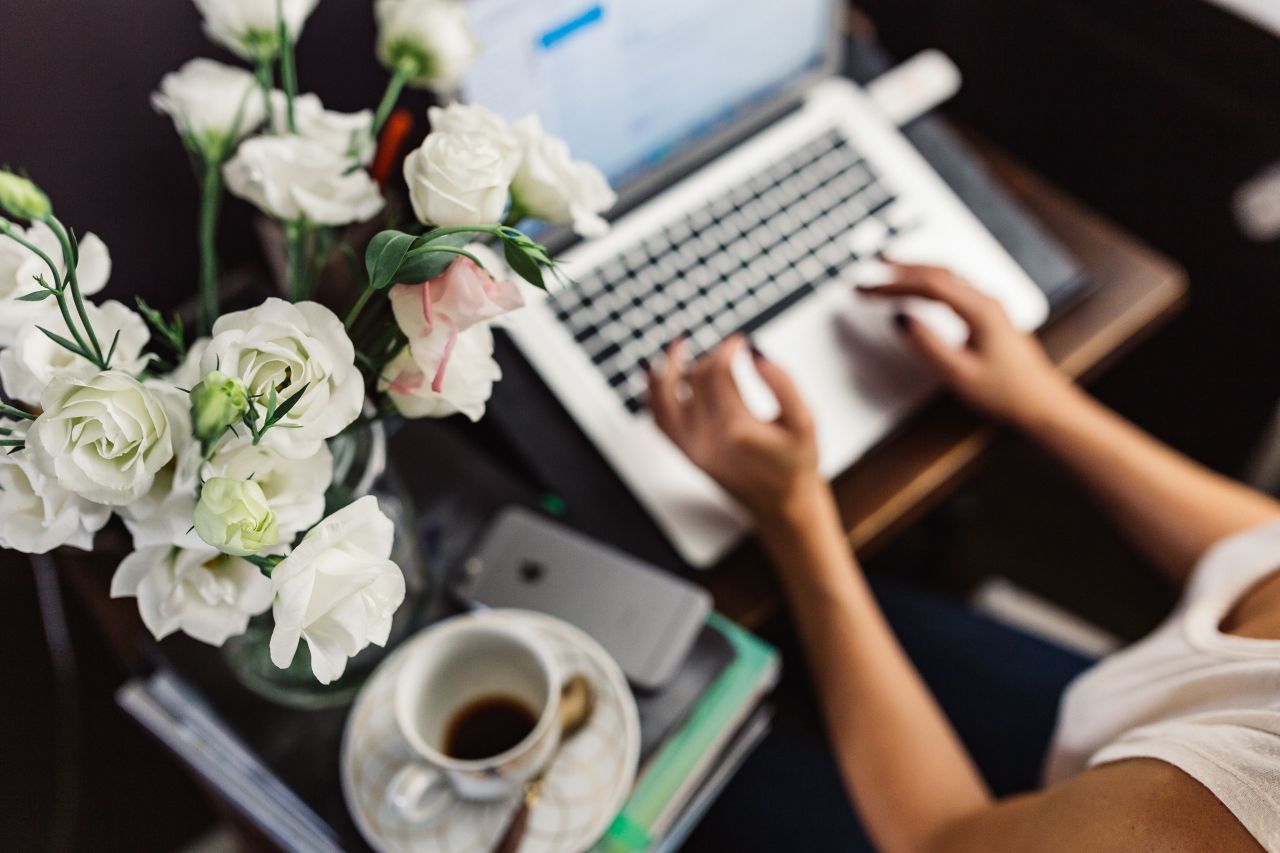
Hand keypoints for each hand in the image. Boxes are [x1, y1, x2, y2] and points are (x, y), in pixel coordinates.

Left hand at [648, 335, 823, 523]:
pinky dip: (654, 396)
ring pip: (664, 397)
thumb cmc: (796, 462)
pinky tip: (660, 377)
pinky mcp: (686, 453)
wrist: (782, 505)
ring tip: (677, 346)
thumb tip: (755, 353)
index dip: (727, 348)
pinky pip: (658, 420)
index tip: (740, 340)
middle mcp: (707, 438)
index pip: (718, 372)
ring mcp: (691, 447)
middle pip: (695, 379)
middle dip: (710, 357)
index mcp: (737, 428)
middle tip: (729, 351)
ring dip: (668, 368)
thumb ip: (784, 383)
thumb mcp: (804, 421)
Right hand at [859, 264, 1075, 427]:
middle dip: (899, 271)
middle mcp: (985, 301)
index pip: (929, 285)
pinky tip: (919, 286)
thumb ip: (927, 345)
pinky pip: (954, 286)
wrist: (1042, 404)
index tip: (867, 288)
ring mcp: (988, 306)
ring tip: (887, 270)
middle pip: (937, 272)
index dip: (893, 284)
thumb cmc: (1006, 393)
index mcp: (979, 310)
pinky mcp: (988, 315)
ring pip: (947, 276)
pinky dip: (930, 281)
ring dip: (915, 271)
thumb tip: (900, 319)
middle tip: (869, 273)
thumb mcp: (959, 374)